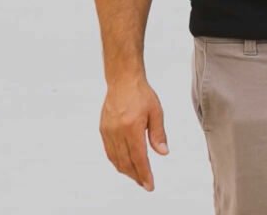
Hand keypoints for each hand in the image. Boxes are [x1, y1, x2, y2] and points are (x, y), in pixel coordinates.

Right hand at [99, 76, 168, 191]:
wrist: (122, 81)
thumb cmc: (141, 94)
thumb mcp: (156, 112)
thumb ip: (158, 134)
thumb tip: (163, 152)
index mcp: (132, 127)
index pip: (138, 158)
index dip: (144, 174)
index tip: (149, 185)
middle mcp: (117, 132)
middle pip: (126, 162)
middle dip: (136, 176)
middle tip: (145, 183)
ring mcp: (108, 132)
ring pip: (116, 159)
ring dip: (126, 171)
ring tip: (136, 176)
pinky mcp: (103, 130)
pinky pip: (109, 151)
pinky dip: (117, 161)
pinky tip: (124, 164)